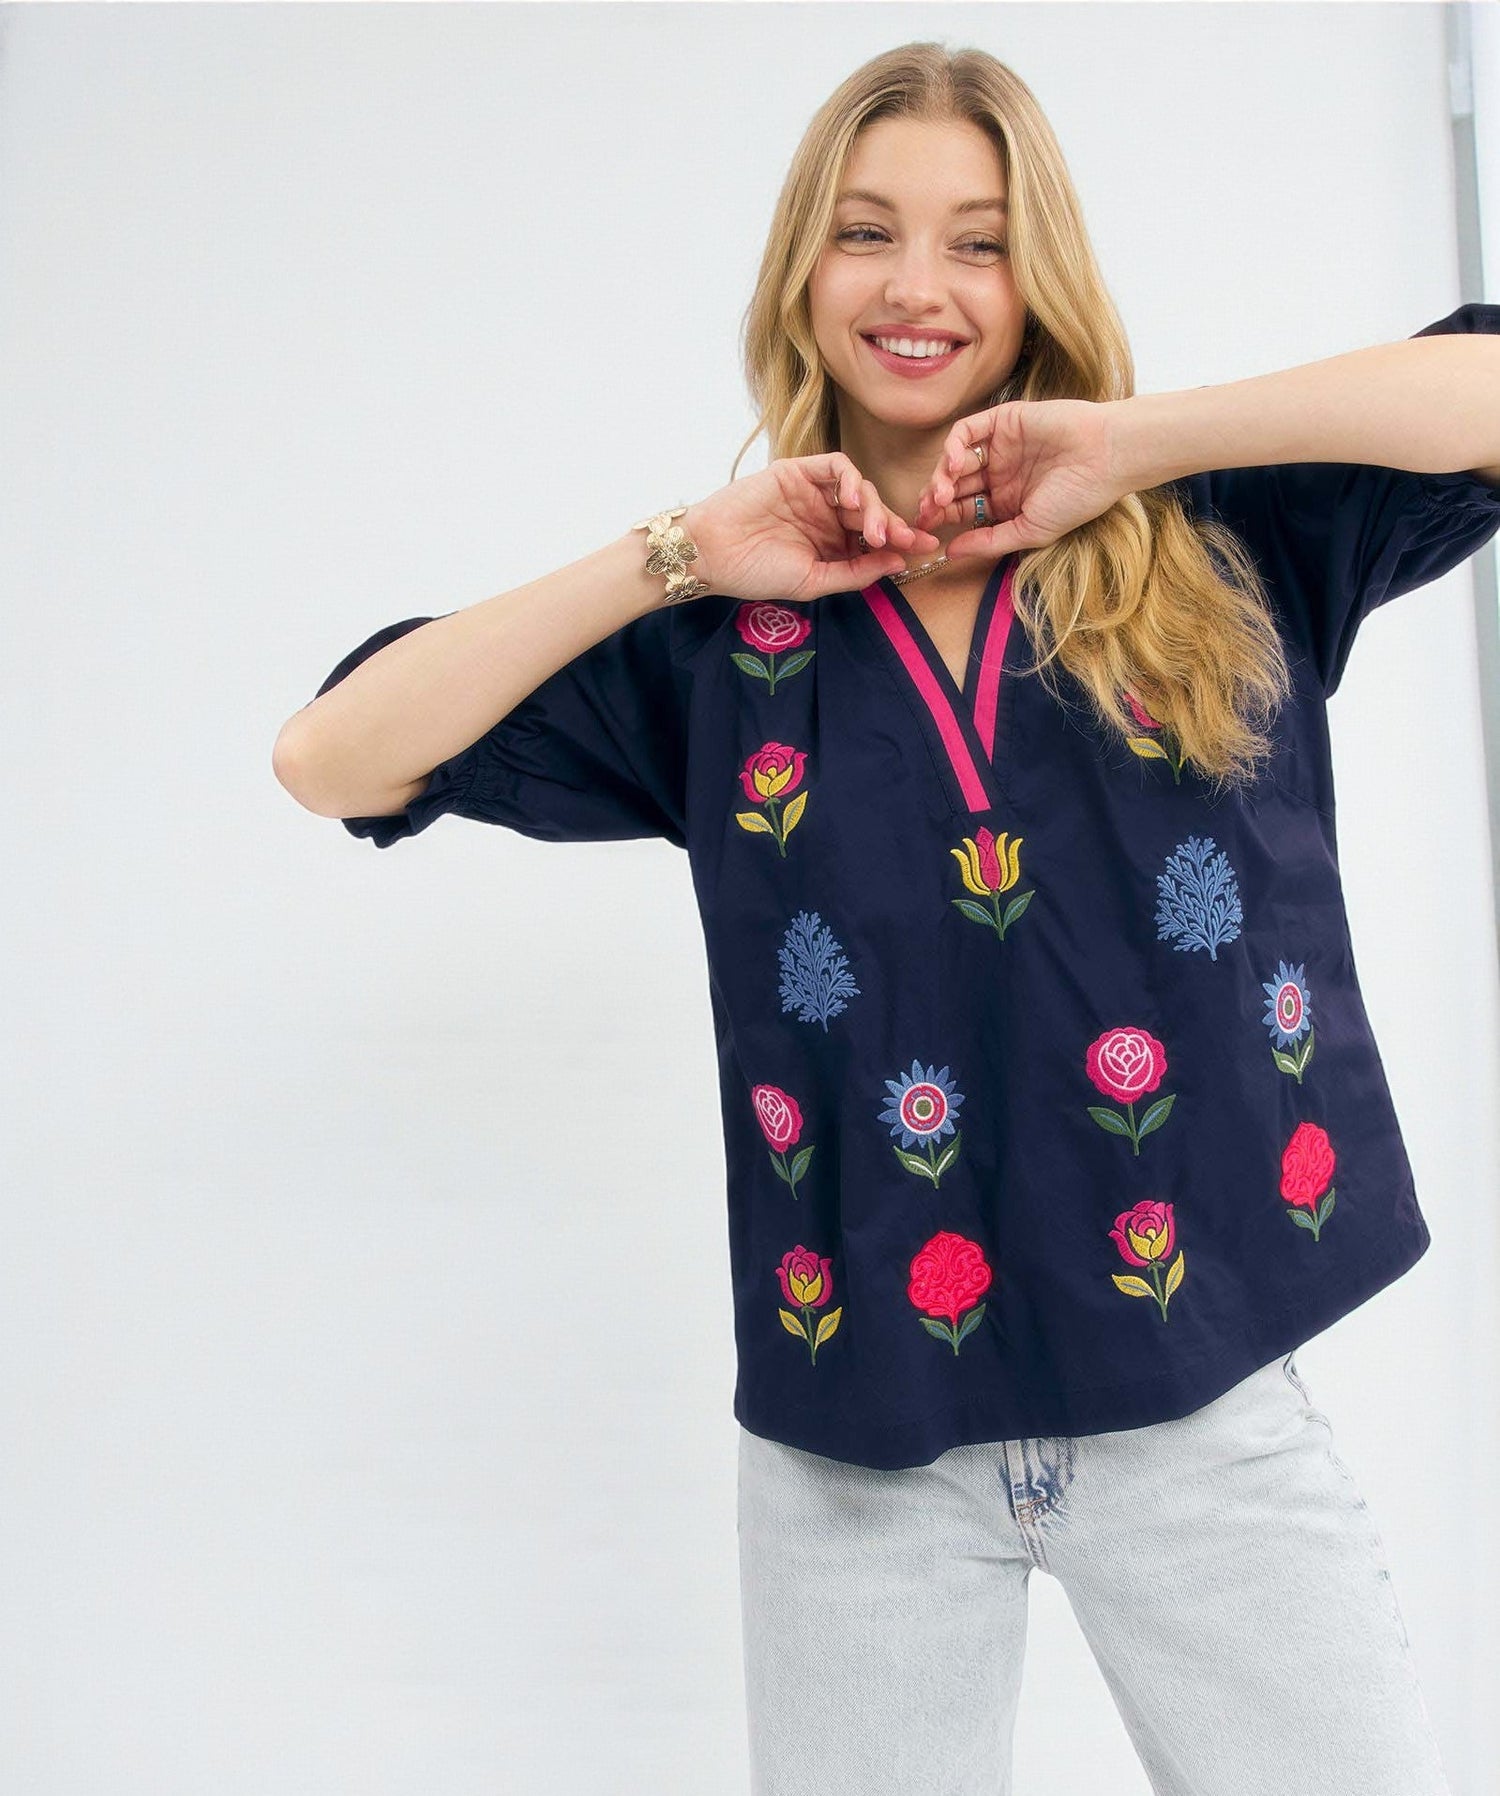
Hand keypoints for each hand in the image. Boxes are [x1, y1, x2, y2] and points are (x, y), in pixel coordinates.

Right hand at [683, 454, 941, 604]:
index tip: (926, 549)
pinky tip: (851, 499)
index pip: (874, 539)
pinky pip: (835, 466)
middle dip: (894, 525)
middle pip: (872, 513)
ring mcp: (813, 493)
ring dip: (873, 507)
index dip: (901, 542)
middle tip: (908, 539)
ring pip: (859, 489)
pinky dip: (850, 478)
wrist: (712, 554)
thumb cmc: (756, 573)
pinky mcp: (798, 472)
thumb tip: (899, 563)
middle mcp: (825, 517)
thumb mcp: (813, 581)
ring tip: (875, 530)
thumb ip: (855, 572)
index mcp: (830, 545)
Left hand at [915, 399, 1126, 560]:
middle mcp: (1000, 474)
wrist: (1107, 456)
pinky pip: (967, 431)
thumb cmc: (1077, 499)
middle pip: (953, 485)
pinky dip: (953, 446)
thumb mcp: (1029, 531)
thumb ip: (989, 542)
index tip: (925, 531)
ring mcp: (1000, 446)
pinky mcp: (1003, 420)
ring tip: (940, 494)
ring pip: (955, 459)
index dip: (942, 519)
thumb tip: (949, 556)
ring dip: (941, 476)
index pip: (962, 510)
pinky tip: (953, 464)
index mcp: (1006, 502)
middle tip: (925, 512)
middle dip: (935, 500)